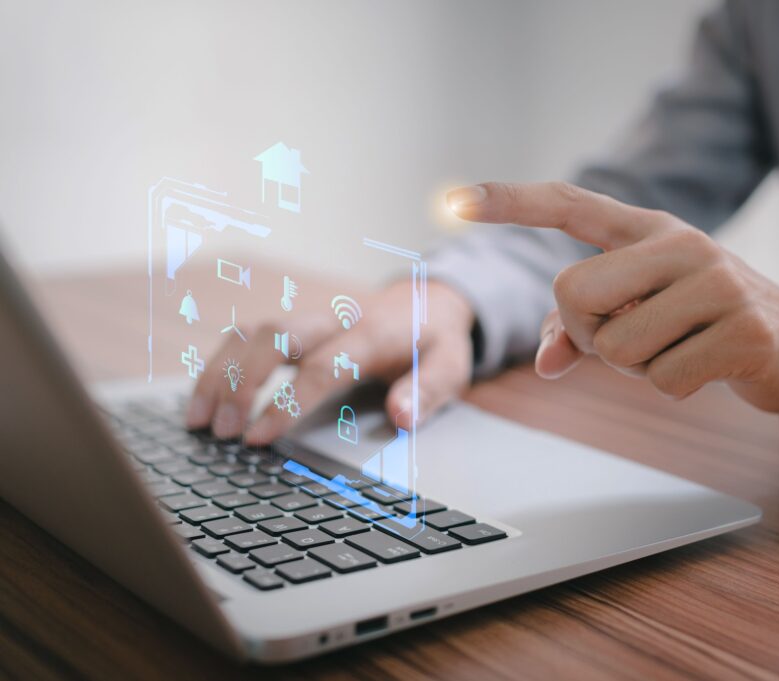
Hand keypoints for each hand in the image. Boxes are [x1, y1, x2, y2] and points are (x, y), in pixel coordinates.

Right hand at [186, 279, 475, 443]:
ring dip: (220, 373)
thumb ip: (428, 390)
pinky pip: (247, 336)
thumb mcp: (451, 366)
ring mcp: (309, 316)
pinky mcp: (294, 323)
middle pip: (274, 337)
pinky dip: (219, 365)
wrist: (427, 301)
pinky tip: (203, 400)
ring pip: (252, 332)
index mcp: (372, 332)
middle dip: (242, 382)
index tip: (257, 437)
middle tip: (222, 431)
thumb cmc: (435, 340)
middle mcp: (333, 317)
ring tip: (197, 421)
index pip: (322, 366)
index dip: (287, 402)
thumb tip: (400, 417)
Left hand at [447, 181, 778, 419]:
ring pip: (617, 346)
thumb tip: (543, 364)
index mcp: (648, 230)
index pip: (570, 203)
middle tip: (630, 337)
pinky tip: (706, 366)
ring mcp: (716, 282)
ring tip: (677, 348)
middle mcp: (680, 243)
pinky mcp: (743, 330)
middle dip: (588, 333)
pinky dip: (673, 387)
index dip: (510, 202)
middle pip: (573, 293)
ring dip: (636, 367)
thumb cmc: (701, 321)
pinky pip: (664, 380)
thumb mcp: (642, 311)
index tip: (452, 200)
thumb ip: (581, 328)